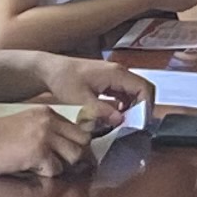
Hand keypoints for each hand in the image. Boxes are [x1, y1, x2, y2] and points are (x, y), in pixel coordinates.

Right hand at [0, 102, 104, 179]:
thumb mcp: (26, 123)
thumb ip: (47, 129)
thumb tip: (66, 145)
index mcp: (47, 113)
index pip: (78, 128)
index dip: (76, 143)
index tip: (69, 152)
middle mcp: (49, 122)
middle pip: (83, 141)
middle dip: (74, 154)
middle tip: (60, 162)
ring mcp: (45, 136)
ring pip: (74, 156)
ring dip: (62, 165)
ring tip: (44, 166)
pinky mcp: (38, 153)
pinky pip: (56, 169)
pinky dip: (46, 174)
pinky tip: (32, 169)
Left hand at [36, 54, 150, 125]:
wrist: (49, 70)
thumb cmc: (63, 80)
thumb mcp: (80, 100)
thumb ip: (101, 111)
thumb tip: (120, 120)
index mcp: (116, 73)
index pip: (144, 88)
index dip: (146, 107)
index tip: (139, 124)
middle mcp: (118, 72)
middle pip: (143, 90)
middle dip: (142, 108)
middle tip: (134, 126)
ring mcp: (114, 75)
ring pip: (135, 92)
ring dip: (133, 108)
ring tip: (124, 124)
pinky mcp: (108, 81)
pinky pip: (125, 93)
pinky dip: (125, 105)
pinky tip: (115, 116)